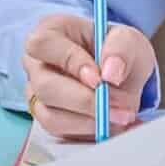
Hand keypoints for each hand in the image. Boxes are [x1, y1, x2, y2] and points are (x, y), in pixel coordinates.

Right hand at [22, 12, 155, 139]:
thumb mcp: (128, 39)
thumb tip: (110, 73)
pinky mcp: (48, 119)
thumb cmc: (116, 50)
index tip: (100, 79)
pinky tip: (113, 126)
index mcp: (50, 32)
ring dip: (89, 121)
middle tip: (119, 107)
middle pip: (45, 86)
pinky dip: (90, 133)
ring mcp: (37, 94)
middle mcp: (36, 63)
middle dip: (85, 101)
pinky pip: (61, 133)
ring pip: (50, 115)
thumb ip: (122, 49)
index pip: (43, 44)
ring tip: (122, 117)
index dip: (70, 62)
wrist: (120, 75)